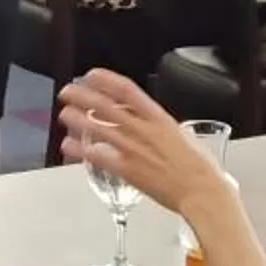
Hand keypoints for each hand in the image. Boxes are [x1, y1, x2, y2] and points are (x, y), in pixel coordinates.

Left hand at [57, 70, 228, 214]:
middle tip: (68, 91)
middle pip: (107, 106)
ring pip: (99, 129)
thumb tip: (147, 122)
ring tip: (64, 114)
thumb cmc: (198, 166)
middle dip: (84, 96)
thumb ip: (159, 128)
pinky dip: (81, 150)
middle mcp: (144, 129)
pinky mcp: (128, 170)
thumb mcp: (180, 135)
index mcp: (159, 118)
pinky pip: (98, 157)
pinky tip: (68, 146)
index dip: (107, 80)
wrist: (202, 191)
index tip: (92, 74)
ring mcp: (134, 149)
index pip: (128, 90)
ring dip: (78, 120)